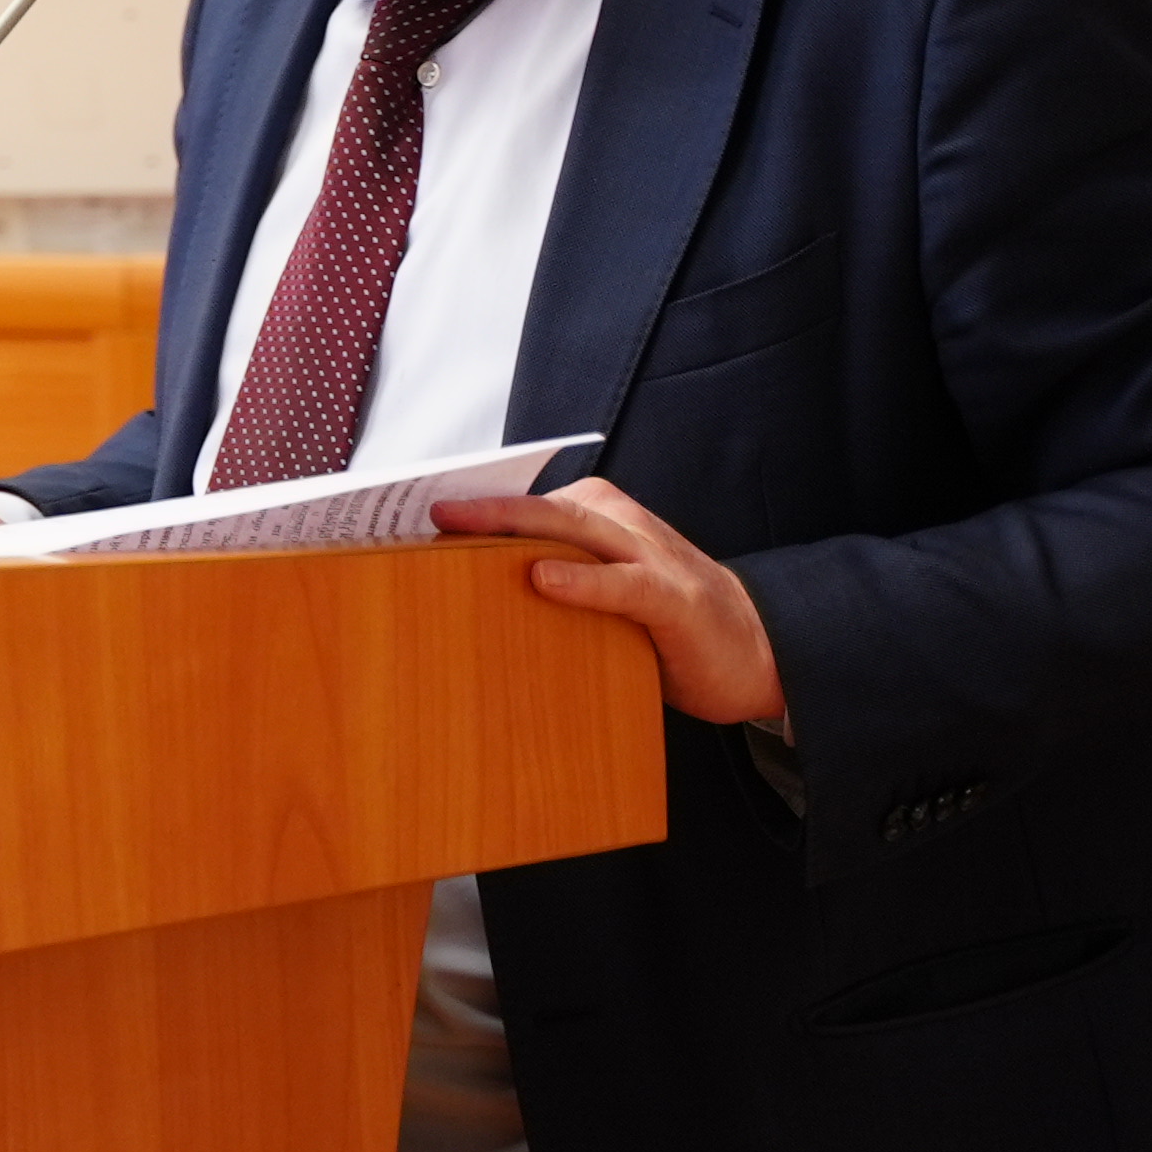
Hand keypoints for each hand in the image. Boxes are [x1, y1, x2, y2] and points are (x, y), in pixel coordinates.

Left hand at [435, 475, 788, 729]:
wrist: (756, 648)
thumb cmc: (660, 622)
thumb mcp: (594, 593)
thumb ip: (539, 581)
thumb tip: (453, 590)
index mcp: (590, 518)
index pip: (516, 505)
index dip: (458, 504)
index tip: (394, 508)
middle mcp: (614, 523)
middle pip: (530, 506)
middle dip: (465, 503)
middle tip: (402, 504)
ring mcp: (645, 554)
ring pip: (567, 527)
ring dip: (507, 525)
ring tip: (450, 525)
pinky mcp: (671, 595)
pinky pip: (620, 582)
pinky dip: (581, 579)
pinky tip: (542, 578)